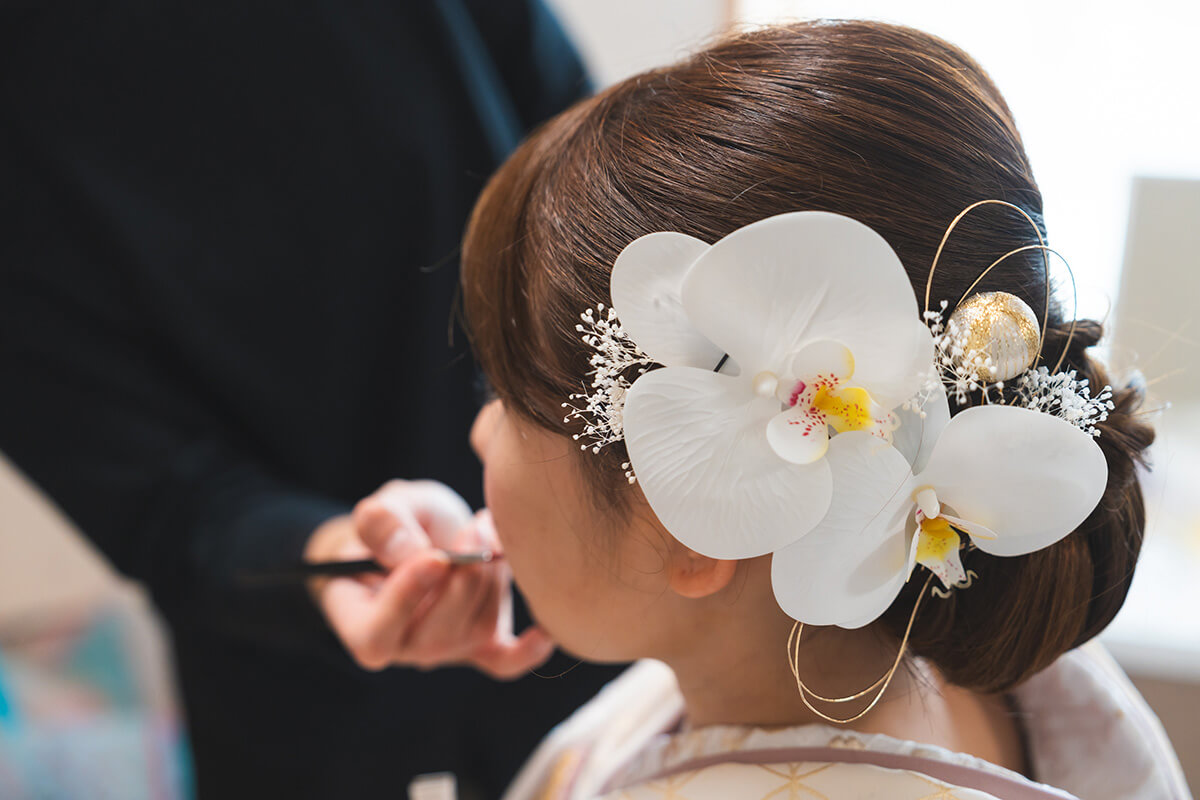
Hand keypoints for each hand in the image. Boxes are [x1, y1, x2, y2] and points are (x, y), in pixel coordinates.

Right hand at [306, 480, 552, 678]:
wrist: (423, 533)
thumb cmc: (396, 522)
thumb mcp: (383, 507)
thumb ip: (382, 522)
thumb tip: (409, 551)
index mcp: (360, 620)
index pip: (376, 635)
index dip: (405, 600)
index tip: (436, 556)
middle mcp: (402, 646)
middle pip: (436, 636)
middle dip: (464, 578)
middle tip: (476, 526)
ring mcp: (444, 651)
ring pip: (476, 632)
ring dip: (493, 579)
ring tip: (489, 529)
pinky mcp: (480, 646)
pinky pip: (504, 662)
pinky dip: (528, 650)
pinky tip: (545, 631)